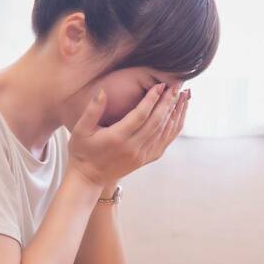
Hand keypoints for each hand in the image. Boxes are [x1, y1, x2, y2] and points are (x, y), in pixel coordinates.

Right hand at [68, 82, 189, 185]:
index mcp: (117, 138)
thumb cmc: (82, 151)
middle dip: (168, 102)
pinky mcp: (145, 159)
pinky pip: (164, 142)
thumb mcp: (80, 130)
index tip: (160, 85)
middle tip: (176, 86)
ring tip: (182, 97)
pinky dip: (173, 127)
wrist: (88, 178)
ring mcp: (141, 155)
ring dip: (174, 113)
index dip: (151, 100)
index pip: (140, 116)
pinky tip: (178, 115)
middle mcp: (132, 148)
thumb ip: (92, 110)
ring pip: (164, 132)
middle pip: (156, 122)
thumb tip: (102, 92)